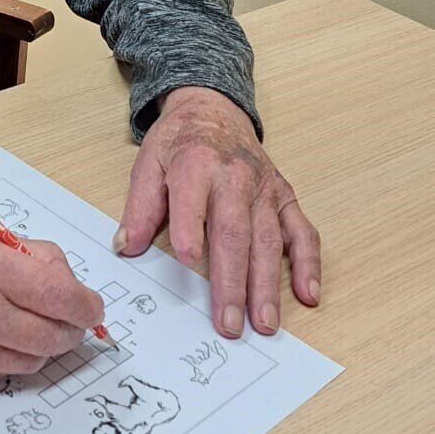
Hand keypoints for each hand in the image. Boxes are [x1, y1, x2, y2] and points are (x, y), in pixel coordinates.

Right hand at [0, 211, 103, 392]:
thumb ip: (21, 253)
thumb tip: (65, 279)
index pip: (59, 298)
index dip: (86, 305)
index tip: (90, 306)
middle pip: (51, 338)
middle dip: (70, 329)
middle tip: (68, 318)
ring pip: (30, 362)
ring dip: (39, 344)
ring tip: (24, 322)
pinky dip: (4, 356)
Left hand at [115, 87, 320, 338]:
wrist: (214, 109)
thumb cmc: (179, 143)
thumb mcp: (148, 163)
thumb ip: (140, 206)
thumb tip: (126, 247)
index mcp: (195, 164)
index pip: (193, 200)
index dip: (190, 229)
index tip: (187, 260)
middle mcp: (234, 177)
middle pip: (235, 232)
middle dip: (232, 281)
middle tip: (229, 323)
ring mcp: (264, 189)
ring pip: (268, 239)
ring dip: (267, 285)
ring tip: (264, 323)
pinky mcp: (284, 197)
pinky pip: (302, 232)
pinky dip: (308, 263)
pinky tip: (307, 294)